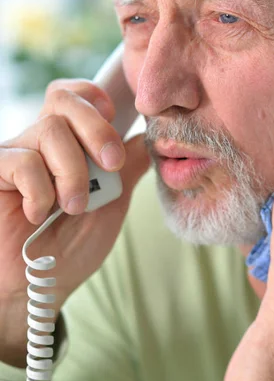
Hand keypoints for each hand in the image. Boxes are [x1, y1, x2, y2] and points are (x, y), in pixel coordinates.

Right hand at [0, 78, 148, 366]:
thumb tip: (149, 134)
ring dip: (73, 173)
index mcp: (70, 142)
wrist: (40, 285)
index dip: (96, 99)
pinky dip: (42, 191)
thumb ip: (128, 166)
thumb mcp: (114, 202)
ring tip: (74, 207)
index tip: (117, 125)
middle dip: (97, 128)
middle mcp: (41, 142)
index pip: (77, 95)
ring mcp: (16, 154)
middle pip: (64, 99)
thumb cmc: (72, 245)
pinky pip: (23, 162)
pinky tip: (39, 213)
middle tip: (112, 163)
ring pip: (50, 130)